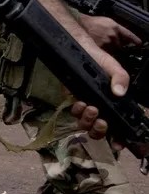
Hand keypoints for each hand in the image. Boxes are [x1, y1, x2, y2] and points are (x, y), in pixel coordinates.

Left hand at [68, 29, 130, 143]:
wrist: (76, 50)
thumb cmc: (97, 58)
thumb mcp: (113, 66)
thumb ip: (121, 78)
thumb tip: (119, 93)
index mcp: (113, 104)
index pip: (118, 127)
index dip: (119, 139)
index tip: (117, 144)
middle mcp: (101, 107)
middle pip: (99, 131)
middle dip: (100, 131)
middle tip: (102, 122)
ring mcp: (86, 104)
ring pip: (86, 124)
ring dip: (88, 121)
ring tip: (91, 108)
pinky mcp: (73, 99)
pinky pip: (74, 113)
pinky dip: (77, 111)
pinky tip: (80, 102)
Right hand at [78, 14, 141, 50]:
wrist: (79, 25)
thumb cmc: (91, 23)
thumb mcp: (107, 22)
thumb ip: (116, 29)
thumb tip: (124, 37)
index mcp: (115, 27)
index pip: (129, 35)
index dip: (135, 40)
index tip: (138, 44)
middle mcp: (113, 35)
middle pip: (121, 44)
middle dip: (118, 44)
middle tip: (110, 42)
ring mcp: (107, 43)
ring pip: (114, 49)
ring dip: (111, 48)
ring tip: (102, 43)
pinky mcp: (101, 48)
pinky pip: (107, 52)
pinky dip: (105, 51)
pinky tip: (99, 46)